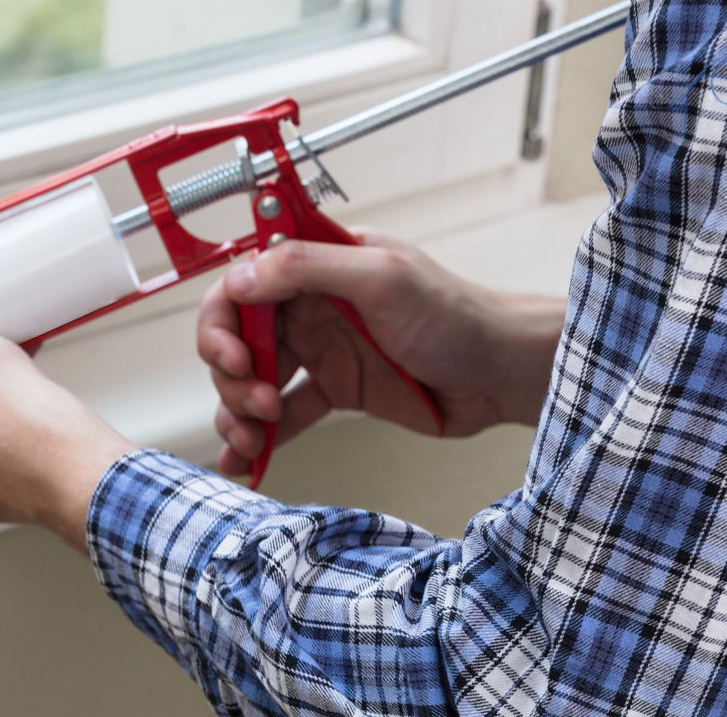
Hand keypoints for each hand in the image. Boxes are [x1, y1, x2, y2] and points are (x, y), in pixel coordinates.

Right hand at [197, 230, 562, 476]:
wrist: (503, 374)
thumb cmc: (457, 316)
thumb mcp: (382, 278)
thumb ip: (308, 268)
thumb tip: (243, 277)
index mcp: (318, 266)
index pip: (242, 285)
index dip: (224, 323)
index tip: (238, 359)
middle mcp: (312, 306)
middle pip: (239, 339)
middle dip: (233, 377)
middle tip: (258, 404)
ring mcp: (322, 351)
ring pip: (254, 380)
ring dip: (239, 411)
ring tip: (251, 440)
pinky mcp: (337, 391)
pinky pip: (284, 414)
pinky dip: (259, 437)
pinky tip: (246, 460)